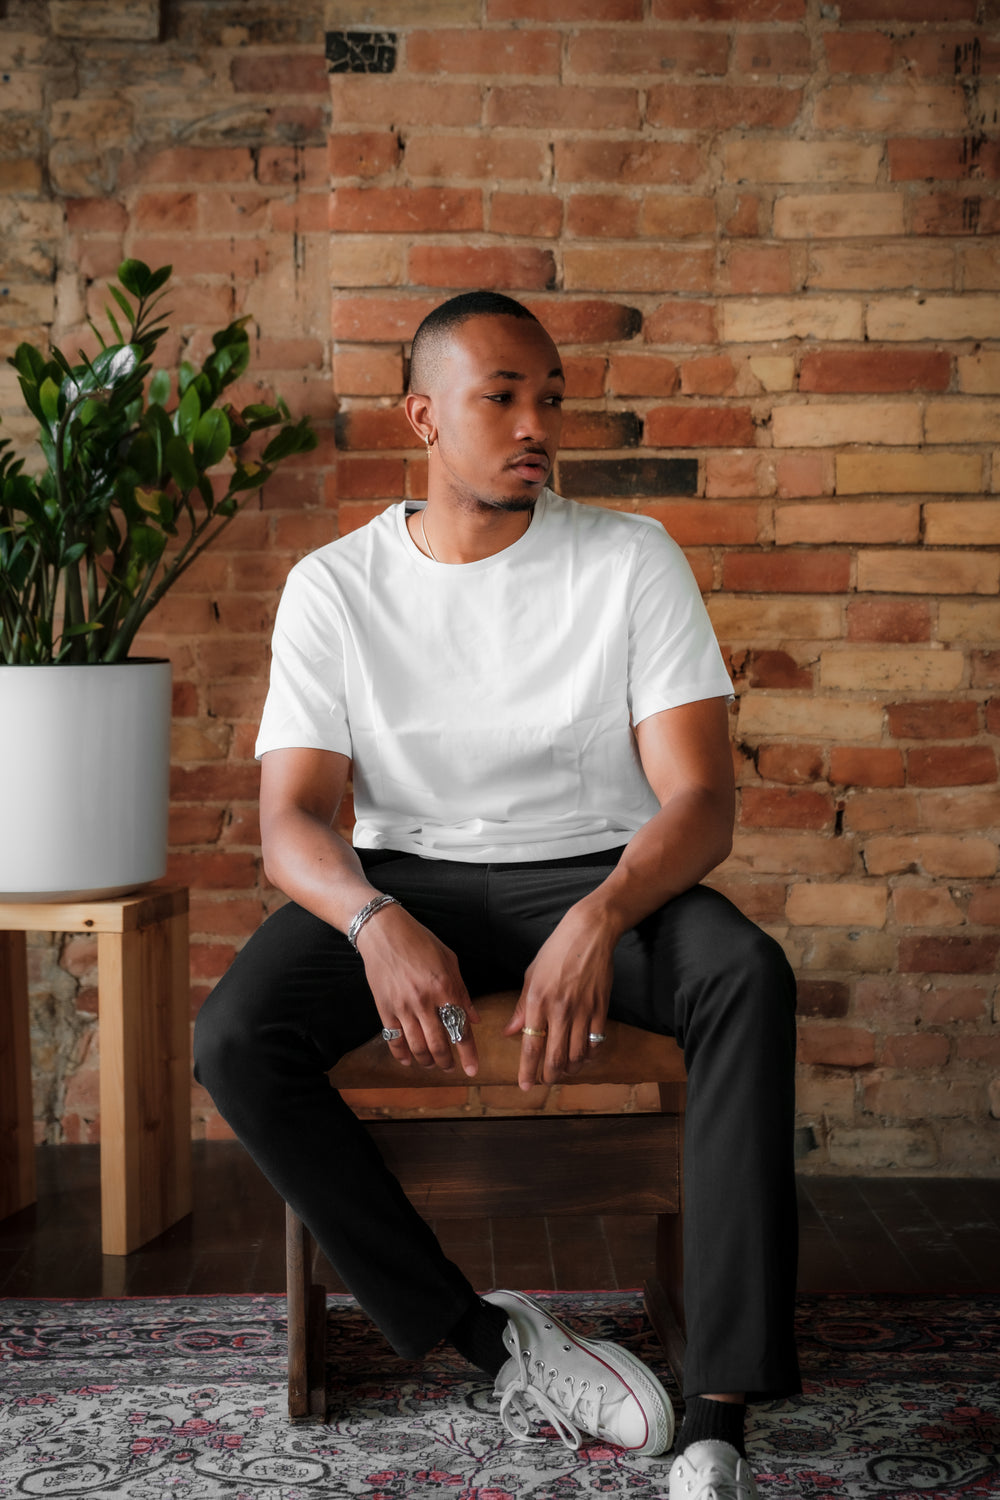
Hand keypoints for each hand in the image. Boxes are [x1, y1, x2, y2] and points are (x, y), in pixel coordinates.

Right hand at [355, 903, 479, 1075]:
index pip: (460, 1029)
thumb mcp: (449, 961)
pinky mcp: (384, 1008)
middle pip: (439, 1044)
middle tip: (450, 1068)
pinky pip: (393, 1039)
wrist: (384, 931)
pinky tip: (408, 1060)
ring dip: (427, 1062)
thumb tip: (474, 1018)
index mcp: (445, 988)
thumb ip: (462, 992)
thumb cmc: (420, 941)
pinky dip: (401, 1054)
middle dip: (447, 1062)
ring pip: (417, 1046)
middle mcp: (425, 1001)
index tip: (473, 1070)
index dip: (468, 1053)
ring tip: (432, 1065)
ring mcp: (403, 1007)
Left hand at [504, 906, 614, 1089]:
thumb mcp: (531, 976)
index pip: (531, 1045)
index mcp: (537, 1001)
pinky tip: (583, 1057)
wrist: (588, 933)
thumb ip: (521, 1007)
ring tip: (564, 1071)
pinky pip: (596, 1042)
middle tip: (546, 1082)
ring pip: (577, 1055)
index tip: (525, 1086)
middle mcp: (560, 1010)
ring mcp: (582, 1011)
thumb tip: (509, 1032)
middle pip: (555, 1057)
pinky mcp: (601, 1008)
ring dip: (570, 1069)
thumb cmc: (555, 952)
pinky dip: (589, 1055)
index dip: (528, 1071)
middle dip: (549, 1076)